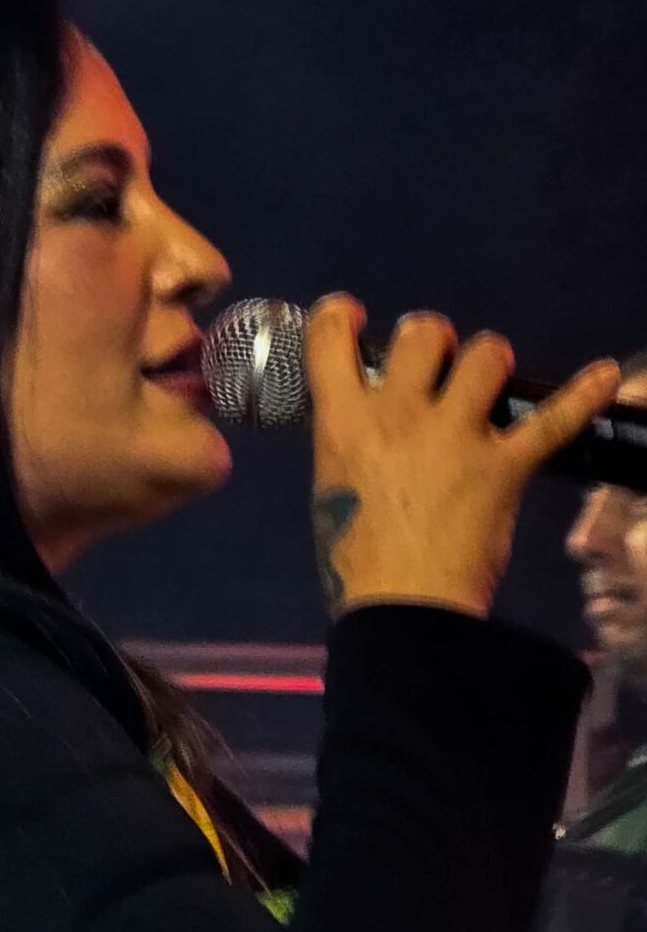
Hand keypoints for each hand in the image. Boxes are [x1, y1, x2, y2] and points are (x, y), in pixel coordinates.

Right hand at [305, 298, 620, 618]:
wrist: (398, 616)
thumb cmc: (356, 567)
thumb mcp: (331, 491)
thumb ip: (350, 444)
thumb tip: (368, 424)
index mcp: (344, 425)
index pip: (329, 337)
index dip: (343, 315)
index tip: (357, 319)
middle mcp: (398, 416)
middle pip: (423, 332)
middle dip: (433, 342)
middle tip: (438, 372)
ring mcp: (455, 438)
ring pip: (486, 354)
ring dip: (490, 363)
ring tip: (491, 388)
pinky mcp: (503, 468)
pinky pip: (553, 419)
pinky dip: (583, 396)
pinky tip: (603, 378)